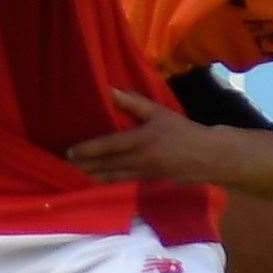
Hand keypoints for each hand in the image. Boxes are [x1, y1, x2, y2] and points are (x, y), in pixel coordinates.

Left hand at [67, 89, 224, 183]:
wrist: (207, 157)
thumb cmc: (182, 131)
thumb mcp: (158, 112)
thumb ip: (133, 103)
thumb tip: (109, 90)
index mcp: (142, 140)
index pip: (110, 145)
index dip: (89, 150)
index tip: (71, 152)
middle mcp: (140, 160)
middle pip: (107, 165)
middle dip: (85, 167)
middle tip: (65, 167)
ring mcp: (143, 174)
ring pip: (112, 177)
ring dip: (93, 177)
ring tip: (75, 176)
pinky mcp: (147, 182)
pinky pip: (122, 182)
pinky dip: (107, 182)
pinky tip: (97, 182)